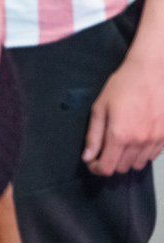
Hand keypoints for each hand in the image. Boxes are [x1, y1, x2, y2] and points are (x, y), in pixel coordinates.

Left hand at [83, 49, 163, 175]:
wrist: (151, 73)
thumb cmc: (123, 86)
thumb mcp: (100, 107)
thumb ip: (93, 135)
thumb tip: (87, 157)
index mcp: (119, 134)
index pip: (107, 167)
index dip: (97, 169)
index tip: (92, 163)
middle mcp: (139, 142)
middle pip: (122, 168)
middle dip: (110, 162)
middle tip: (104, 151)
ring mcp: (155, 141)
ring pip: (139, 165)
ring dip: (127, 160)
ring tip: (120, 144)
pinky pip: (152, 157)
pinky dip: (142, 154)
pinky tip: (136, 140)